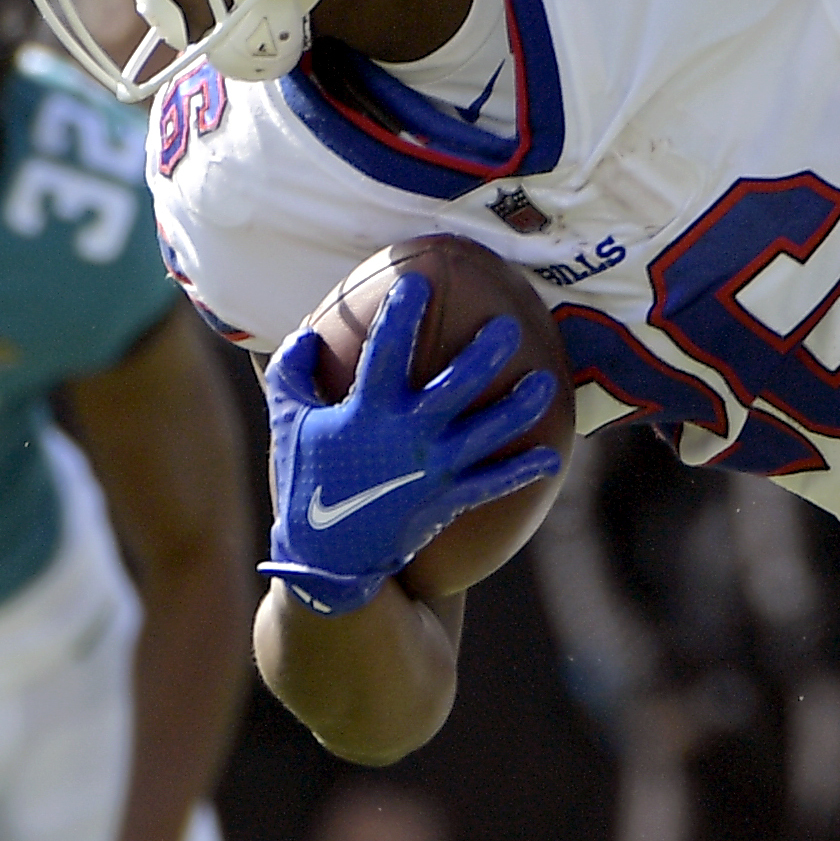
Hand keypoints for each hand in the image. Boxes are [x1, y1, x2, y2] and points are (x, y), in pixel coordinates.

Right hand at [258, 273, 561, 617]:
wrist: (327, 559)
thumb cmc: (306, 482)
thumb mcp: (288, 424)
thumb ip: (290, 375)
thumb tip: (302, 333)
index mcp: (365, 413)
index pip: (385, 352)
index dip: (401, 315)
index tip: (419, 281)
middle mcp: (405, 437)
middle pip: (454, 387)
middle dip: (485, 355)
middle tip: (509, 328)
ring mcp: (431, 471)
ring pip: (486, 433)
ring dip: (519, 408)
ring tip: (545, 383)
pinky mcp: (447, 501)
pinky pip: (493, 483)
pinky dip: (522, 470)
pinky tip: (551, 456)